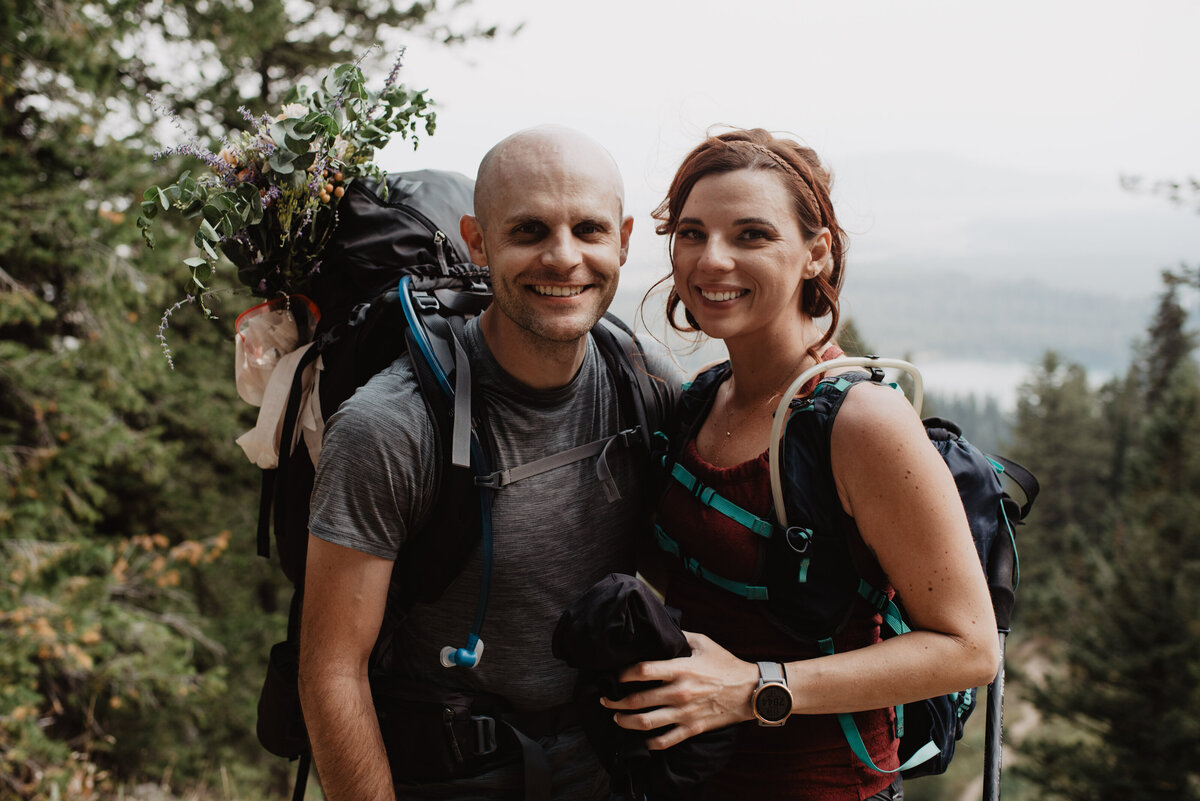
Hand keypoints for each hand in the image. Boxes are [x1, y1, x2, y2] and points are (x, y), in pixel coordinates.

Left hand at [600, 631, 759, 748]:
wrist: (751, 691)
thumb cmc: (726, 665)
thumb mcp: (703, 643)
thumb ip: (680, 637)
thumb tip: (662, 629)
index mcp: (680, 669)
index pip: (642, 671)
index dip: (622, 674)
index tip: (613, 675)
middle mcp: (679, 692)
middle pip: (637, 700)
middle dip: (615, 701)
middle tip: (605, 700)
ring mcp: (684, 713)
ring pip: (646, 723)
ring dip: (626, 722)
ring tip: (617, 718)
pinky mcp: (692, 728)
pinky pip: (665, 741)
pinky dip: (650, 743)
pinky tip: (642, 740)